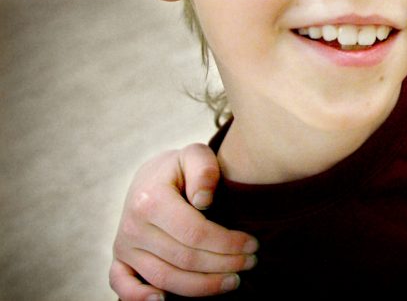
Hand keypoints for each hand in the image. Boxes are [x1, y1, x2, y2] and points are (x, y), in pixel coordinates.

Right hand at [109, 144, 257, 298]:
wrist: (150, 177)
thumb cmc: (180, 168)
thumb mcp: (195, 155)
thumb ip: (204, 169)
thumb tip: (203, 200)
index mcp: (150, 200)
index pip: (195, 233)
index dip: (228, 243)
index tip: (252, 244)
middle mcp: (133, 226)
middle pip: (185, 258)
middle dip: (224, 264)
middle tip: (251, 262)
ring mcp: (124, 246)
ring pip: (165, 278)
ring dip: (203, 285)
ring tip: (233, 280)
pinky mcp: (120, 260)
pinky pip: (122, 285)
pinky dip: (139, 299)